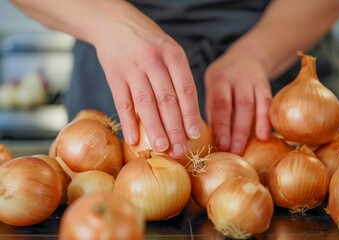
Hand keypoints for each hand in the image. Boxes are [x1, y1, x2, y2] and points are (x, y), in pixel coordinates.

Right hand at [93, 2, 201, 158]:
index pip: (186, 89)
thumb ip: (178, 77)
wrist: (114, 24)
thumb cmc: (148, 43)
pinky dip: (128, 123)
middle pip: (167, 100)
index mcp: (173, 55)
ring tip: (162, 148)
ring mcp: (132, 68)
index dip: (191, 113)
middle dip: (175, 128)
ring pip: (146, 104)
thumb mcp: (169, 51)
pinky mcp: (114, 75)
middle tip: (180, 150)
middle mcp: (154, 61)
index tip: (195, 134)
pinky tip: (133, 140)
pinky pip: (123, 103)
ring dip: (155, 129)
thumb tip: (188, 114)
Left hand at [205, 48, 271, 154]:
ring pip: (252, 105)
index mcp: (217, 79)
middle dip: (234, 130)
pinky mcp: (265, 85)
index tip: (219, 146)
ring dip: (247, 129)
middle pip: (237, 105)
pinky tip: (264, 136)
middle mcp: (235, 77)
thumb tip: (207, 140)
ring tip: (243, 150)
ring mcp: (251, 80)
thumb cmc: (224, 82)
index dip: (220, 126)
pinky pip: (267, 102)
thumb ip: (212, 110)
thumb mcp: (213, 88)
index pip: (219, 104)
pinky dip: (266, 120)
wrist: (246, 56)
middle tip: (232, 152)